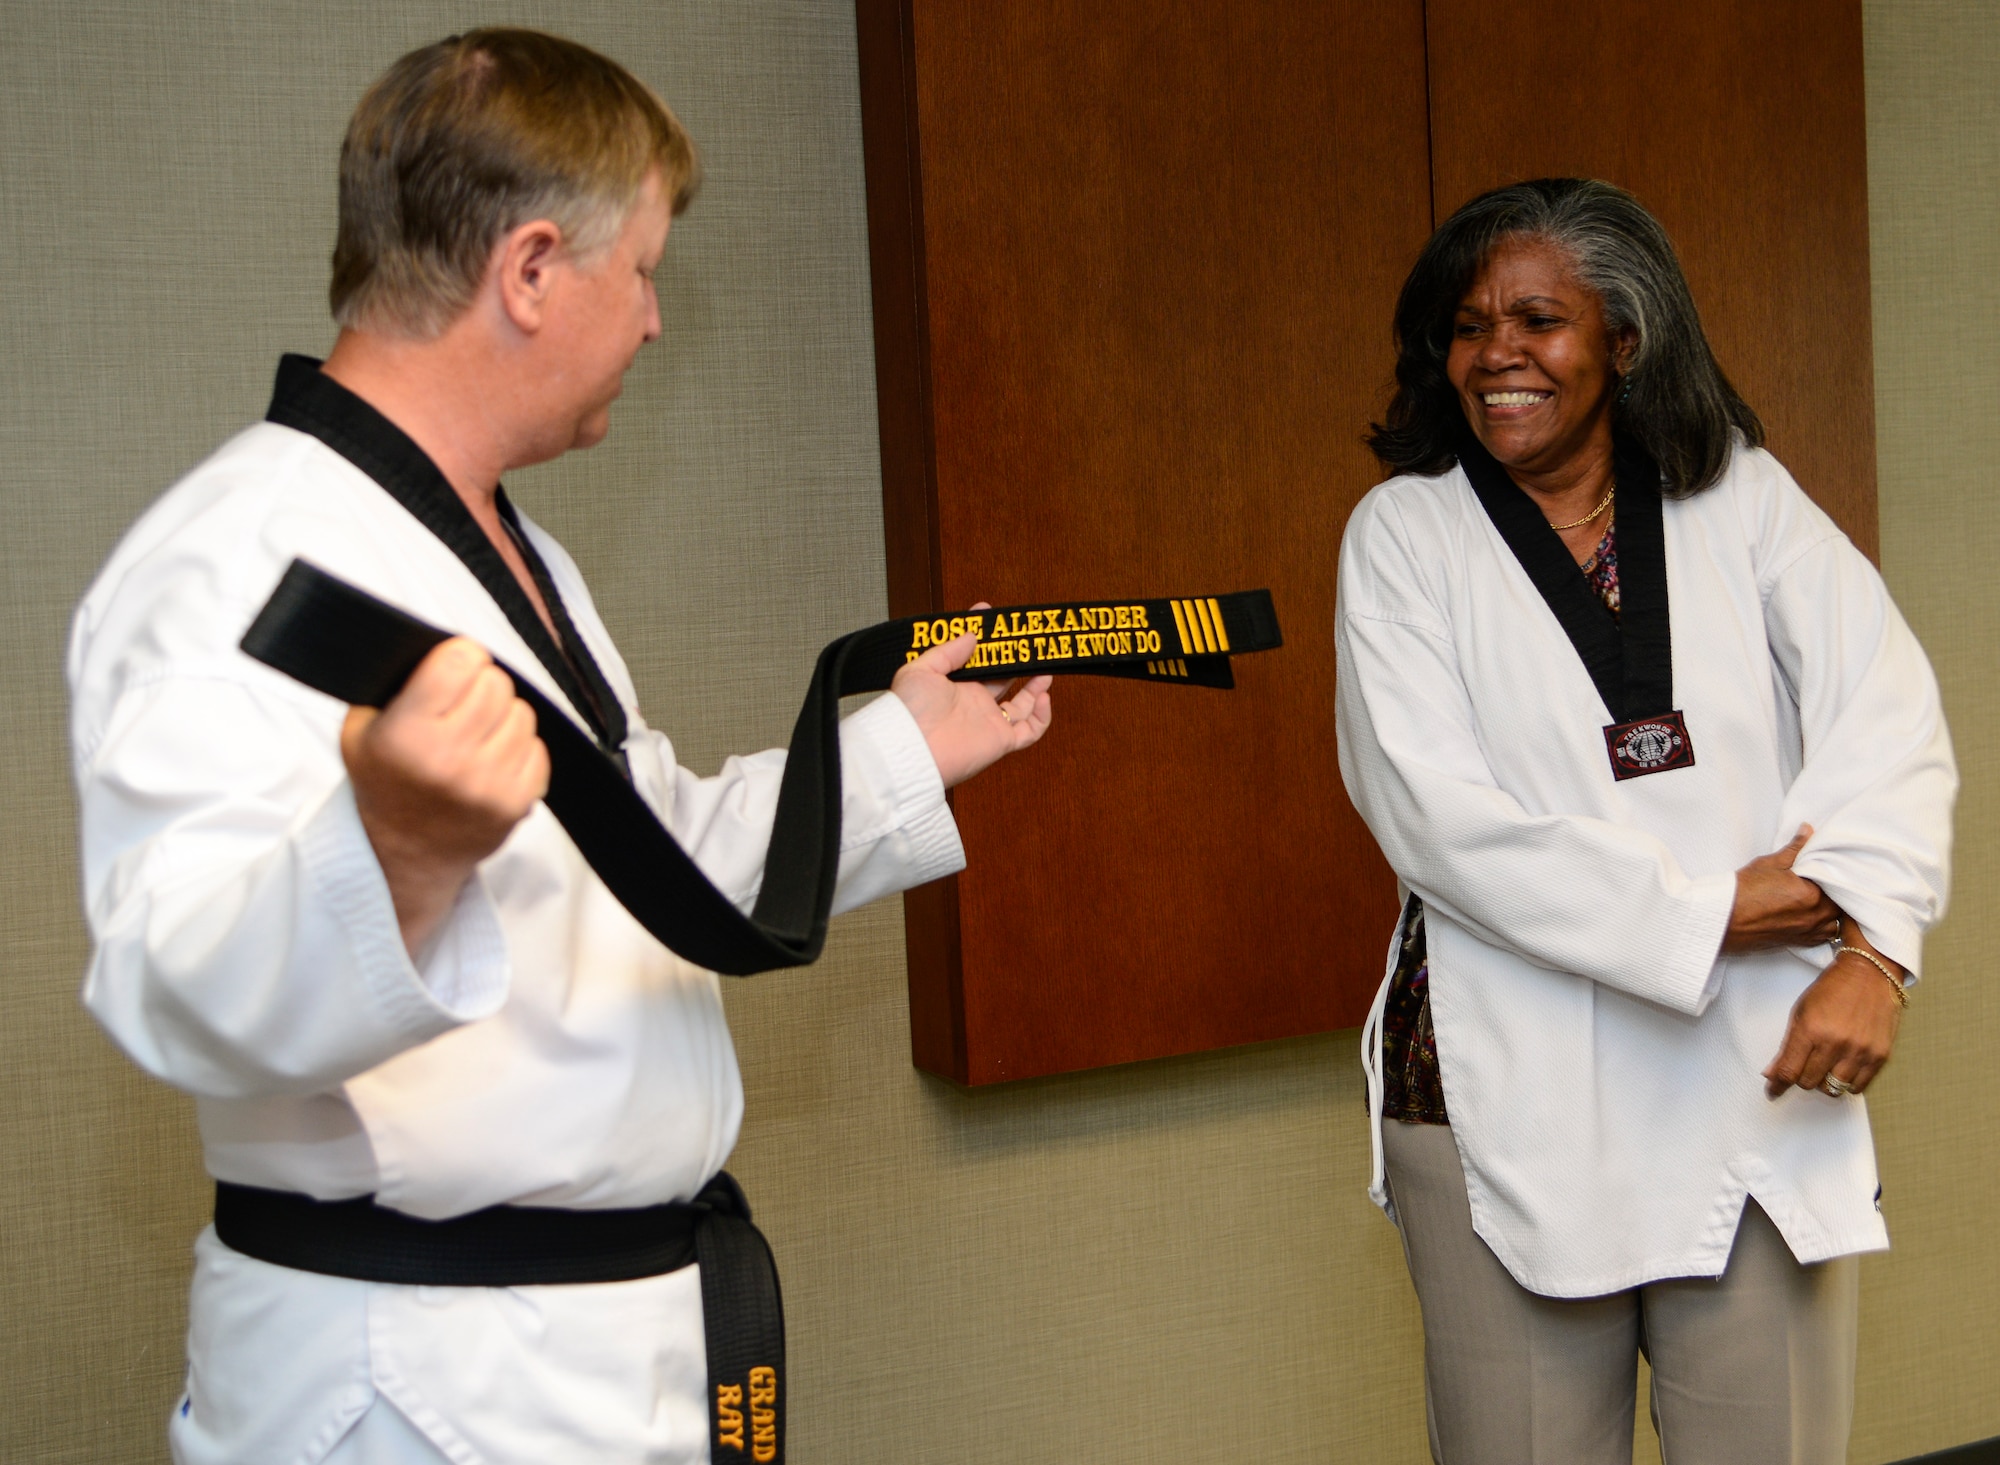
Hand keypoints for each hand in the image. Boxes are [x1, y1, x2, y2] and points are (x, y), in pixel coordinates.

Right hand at [341, 637, 549, 955]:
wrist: (402, 854)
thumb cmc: (384, 783)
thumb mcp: (362, 728)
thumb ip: (394, 684)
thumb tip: (440, 644)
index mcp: (406, 735)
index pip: (459, 662)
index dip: (460, 655)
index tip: (454, 663)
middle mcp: (449, 761)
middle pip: (496, 683)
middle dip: (481, 683)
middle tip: (462, 702)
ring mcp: (488, 785)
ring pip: (522, 712)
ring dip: (503, 714)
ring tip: (477, 732)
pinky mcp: (517, 803)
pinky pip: (538, 747)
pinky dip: (520, 746)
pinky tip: (492, 758)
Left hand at [891, 602, 1052, 787]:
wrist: (913, 747)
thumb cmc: (910, 710)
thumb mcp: (921, 669)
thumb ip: (948, 651)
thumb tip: (972, 636)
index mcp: (956, 687)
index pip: (980, 661)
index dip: (991, 643)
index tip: (999, 620)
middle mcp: (975, 704)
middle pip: (1004, 681)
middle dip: (1018, 664)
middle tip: (1029, 644)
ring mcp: (989, 722)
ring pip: (1022, 706)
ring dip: (1035, 687)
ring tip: (1044, 667)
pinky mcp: (1001, 741)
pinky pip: (1029, 731)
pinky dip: (1042, 717)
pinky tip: (1044, 696)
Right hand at [1721, 825, 1840, 952]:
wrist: (1725, 918)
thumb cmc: (1744, 891)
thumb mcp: (1770, 863)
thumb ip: (1795, 848)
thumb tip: (1808, 831)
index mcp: (1812, 896)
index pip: (1839, 883)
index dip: (1837, 874)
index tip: (1831, 867)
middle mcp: (1814, 917)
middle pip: (1841, 905)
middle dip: (1837, 893)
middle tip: (1827, 881)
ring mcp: (1808, 932)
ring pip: (1836, 922)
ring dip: (1833, 912)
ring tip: (1823, 900)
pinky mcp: (1799, 942)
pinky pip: (1824, 936)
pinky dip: (1824, 926)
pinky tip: (1814, 916)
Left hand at [1762, 924, 1905, 1097]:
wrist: (1870, 974)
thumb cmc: (1831, 990)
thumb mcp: (1800, 1011)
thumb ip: (1786, 1046)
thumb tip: (1772, 1074)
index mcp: (1811, 1030)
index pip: (1789, 1071)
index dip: (1777, 1085)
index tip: (1773, 1091)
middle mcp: (1836, 1043)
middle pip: (1809, 1083)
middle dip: (1801, 1078)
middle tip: (1804, 1066)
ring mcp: (1860, 1051)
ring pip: (1833, 1089)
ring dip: (1824, 1082)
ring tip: (1824, 1067)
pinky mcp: (1880, 1056)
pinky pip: (1858, 1087)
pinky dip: (1847, 1084)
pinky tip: (1842, 1069)